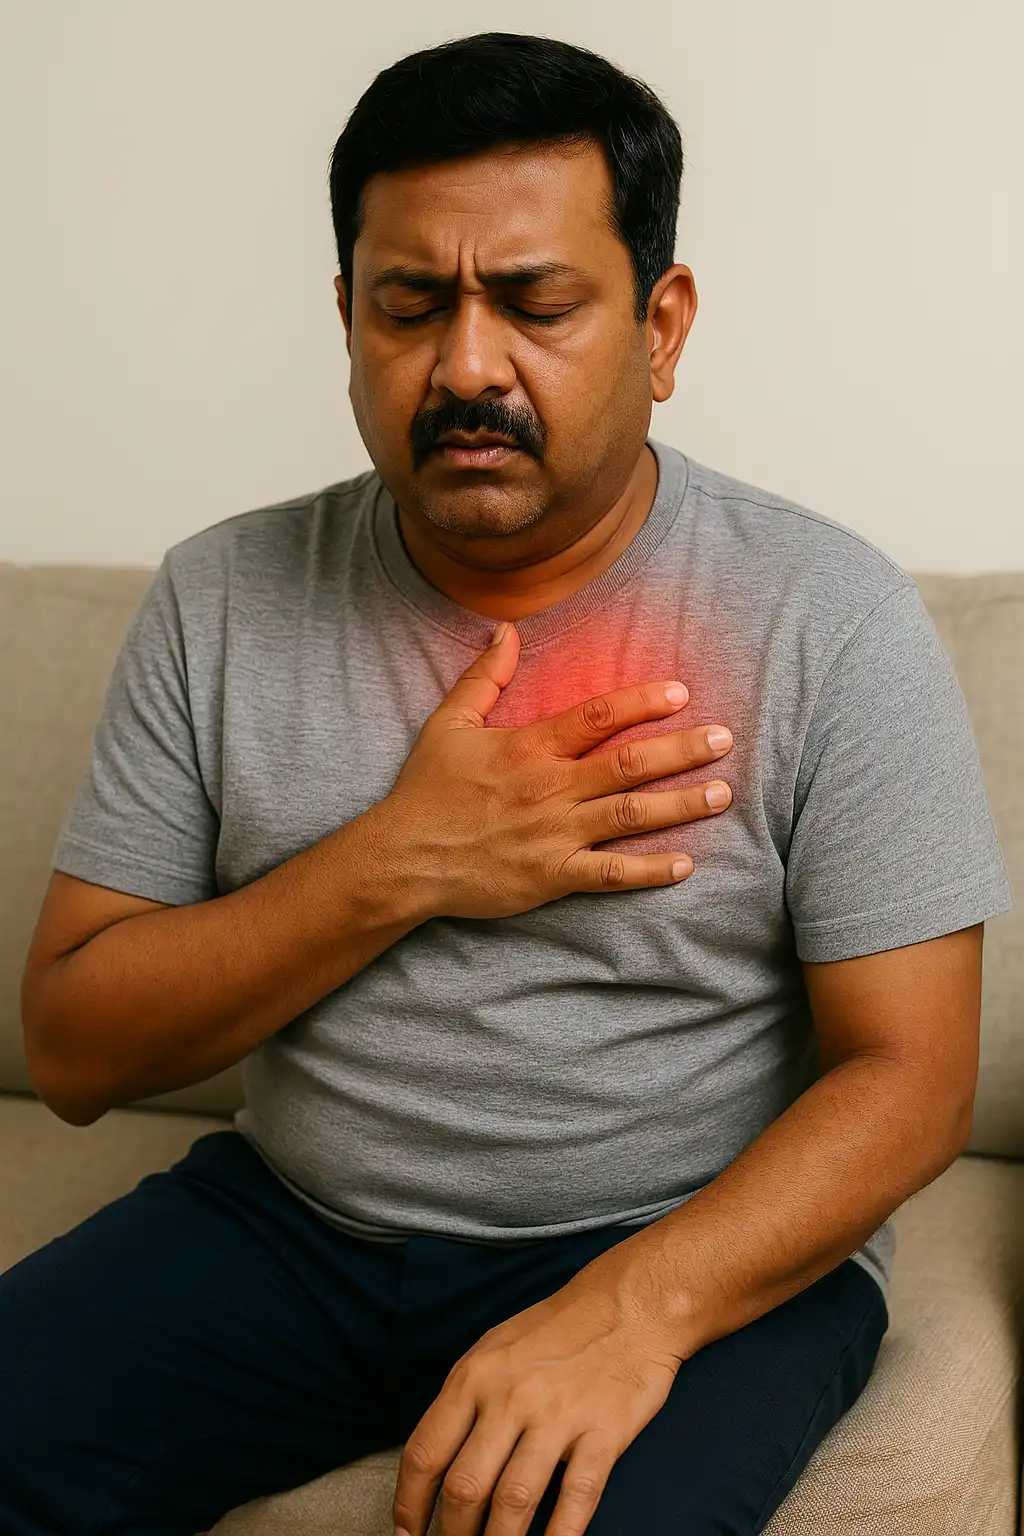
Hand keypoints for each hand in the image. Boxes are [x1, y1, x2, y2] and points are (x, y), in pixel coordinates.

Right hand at [379, 620, 734, 919]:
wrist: (402, 858)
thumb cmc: (426, 790)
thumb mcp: (449, 724)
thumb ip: (485, 677)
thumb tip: (506, 630)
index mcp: (530, 748)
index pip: (597, 717)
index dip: (642, 702)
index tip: (681, 692)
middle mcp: (551, 789)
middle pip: (629, 764)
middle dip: (682, 750)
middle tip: (724, 739)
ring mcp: (555, 835)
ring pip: (631, 815)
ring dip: (681, 804)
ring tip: (721, 793)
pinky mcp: (553, 877)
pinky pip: (611, 873)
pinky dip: (650, 871)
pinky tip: (685, 863)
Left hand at [391, 1241, 683, 1535]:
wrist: (631, 1304)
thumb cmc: (559, 1328)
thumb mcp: (495, 1348)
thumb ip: (466, 1399)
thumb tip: (436, 1460)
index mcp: (475, 1375)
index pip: (426, 1453)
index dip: (409, 1505)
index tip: (406, 1534)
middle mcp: (510, 1397)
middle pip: (465, 1488)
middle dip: (452, 1535)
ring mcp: (558, 1417)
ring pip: (513, 1502)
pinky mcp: (603, 1434)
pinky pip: (575, 1500)